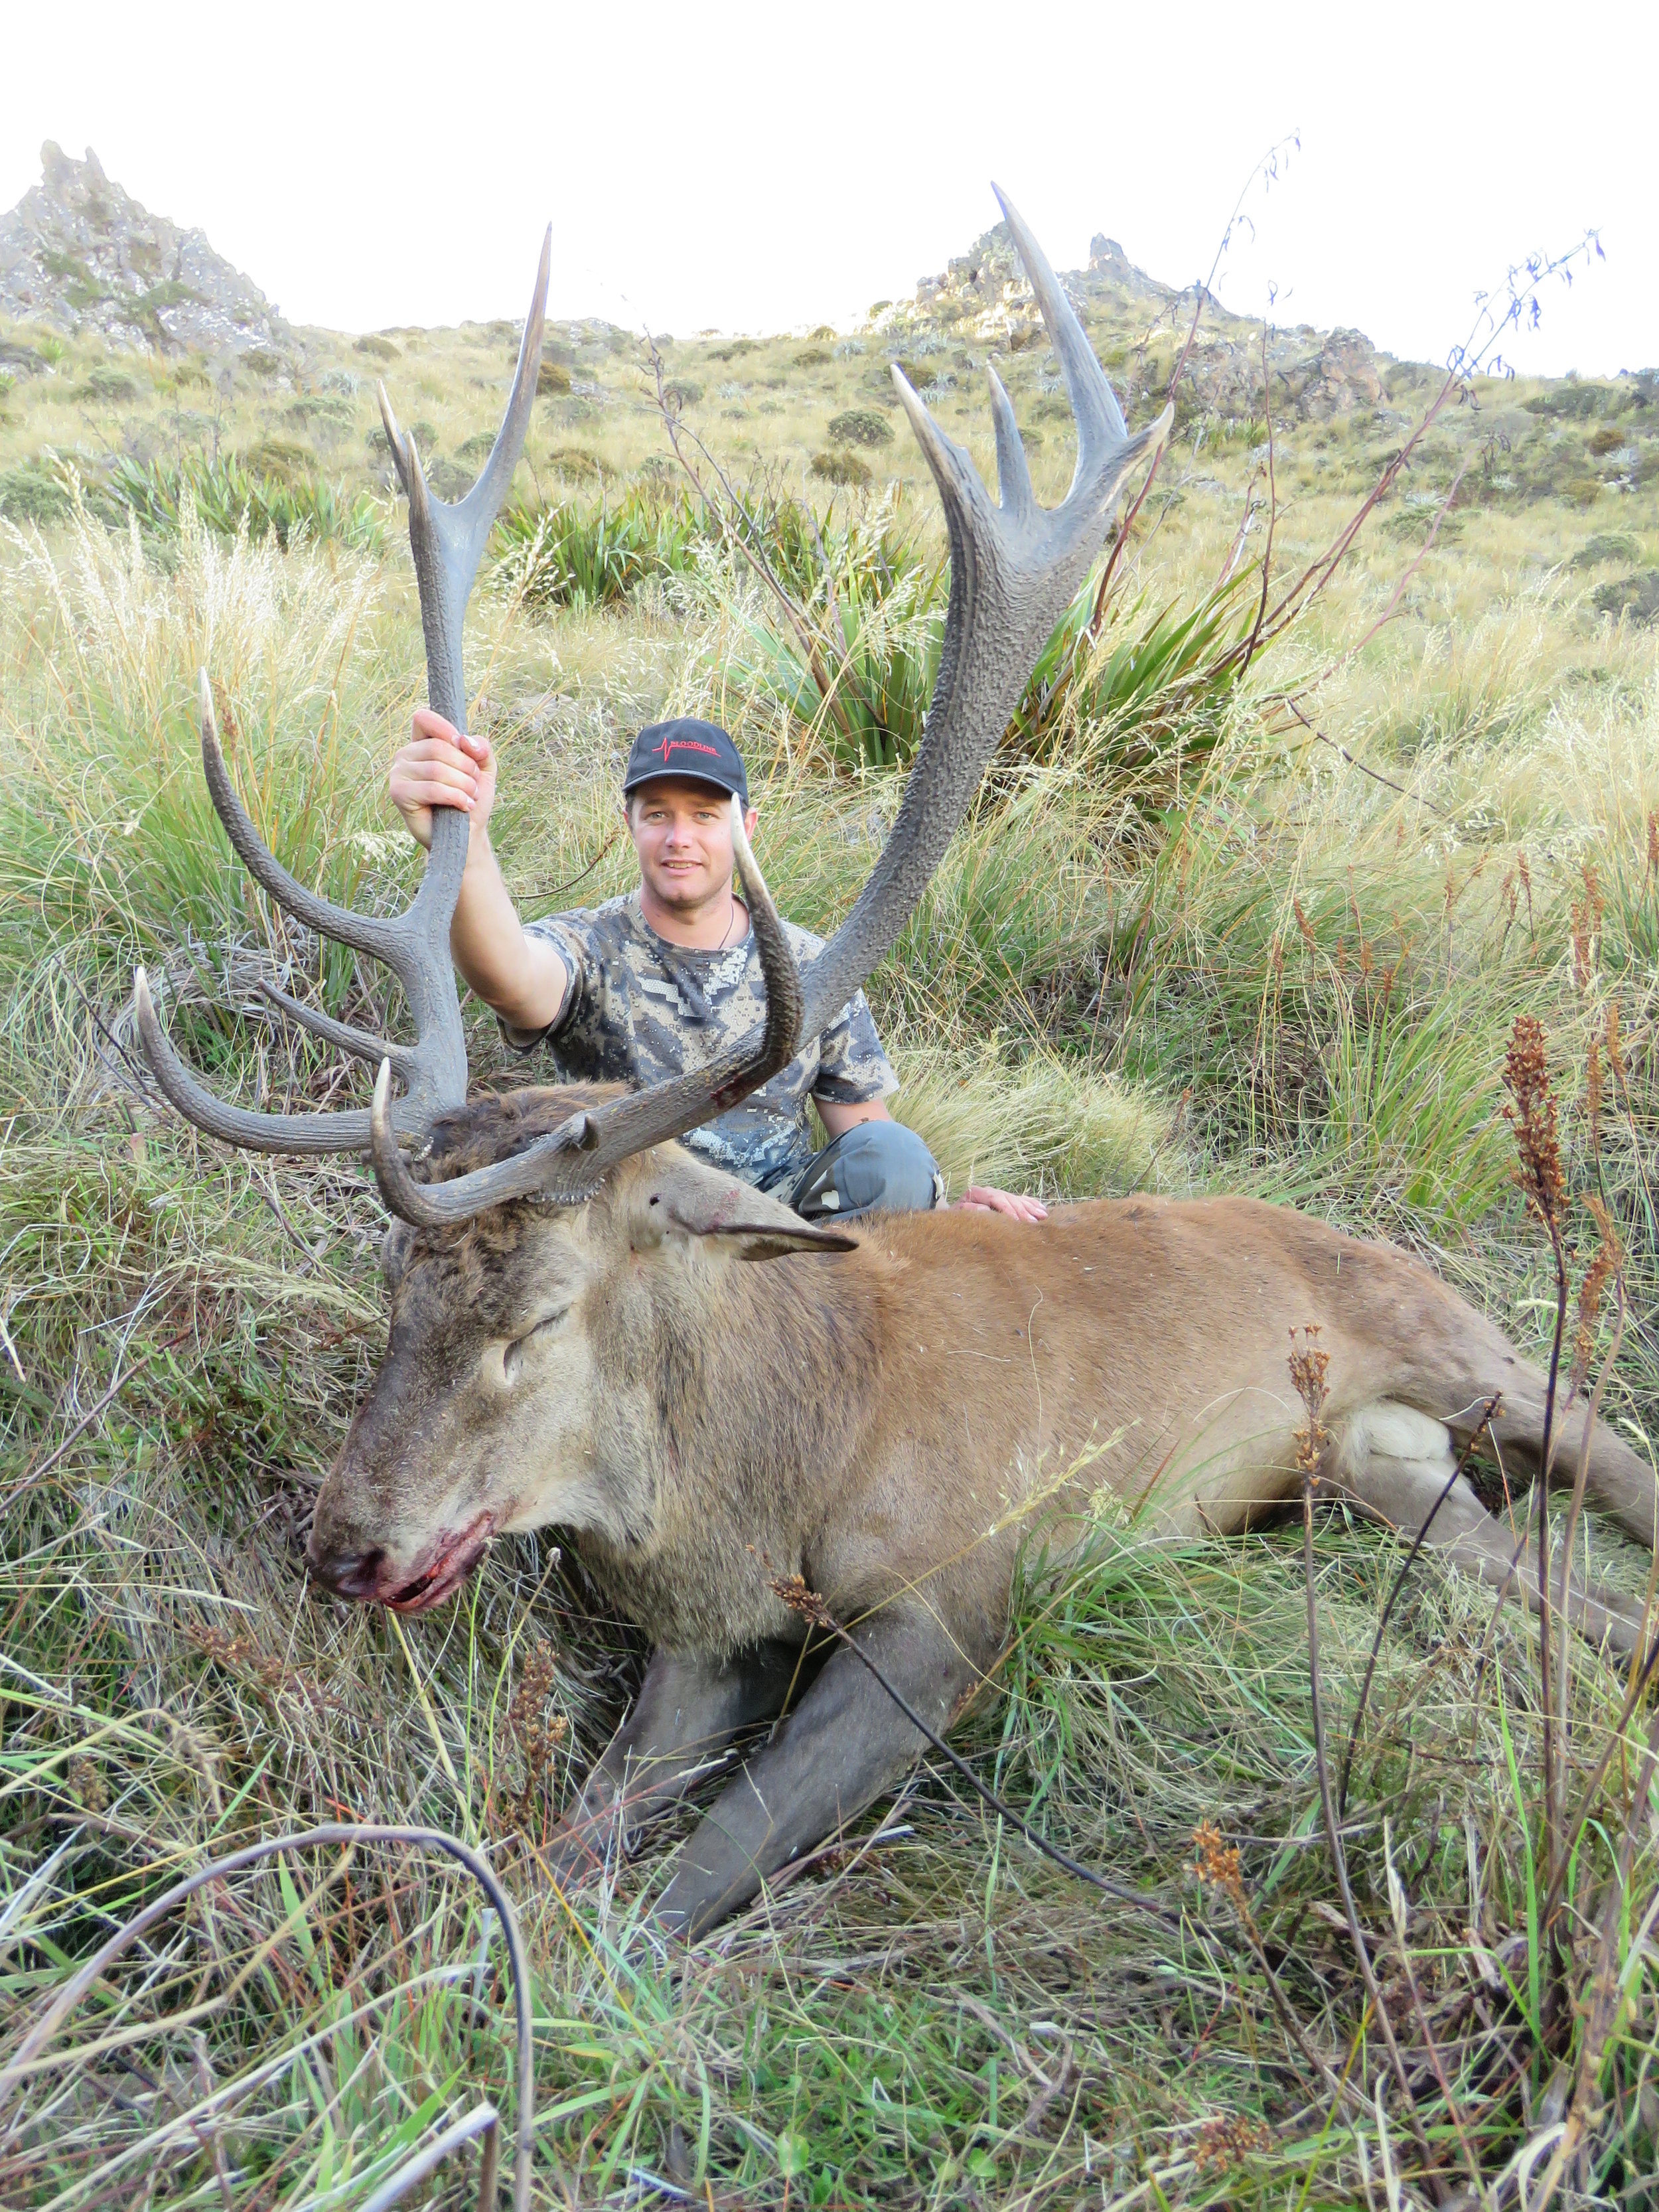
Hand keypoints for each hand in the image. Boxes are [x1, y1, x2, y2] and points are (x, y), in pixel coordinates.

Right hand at [389, 706, 496, 851]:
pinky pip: (431, 788)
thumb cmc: (471, 799)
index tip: (464, 749)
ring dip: (463, 784)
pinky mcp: (399, 794)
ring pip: (436, 768)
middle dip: (466, 767)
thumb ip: (481, 748)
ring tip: (470, 797)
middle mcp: (405, 755)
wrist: (466, 835)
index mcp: (421, 743)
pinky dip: (455, 797)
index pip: (423, 719)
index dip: (446, 730)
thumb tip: (465, 741)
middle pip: (438, 747)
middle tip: (474, 785)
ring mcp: (398, 774)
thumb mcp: (484, 769)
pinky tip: (463, 806)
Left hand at [957, 1185, 1047, 1222]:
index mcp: (977, 1192)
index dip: (1008, 1209)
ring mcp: (998, 1195)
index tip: (1018, 1221)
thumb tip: (984, 1209)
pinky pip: (1021, 1200)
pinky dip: (1032, 1205)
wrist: (953, 1213)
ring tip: (1043, 1216)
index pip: (996, 1198)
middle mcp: (989, 1191)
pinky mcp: (1004, 1200)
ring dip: (1031, 1208)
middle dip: (1022, 1210)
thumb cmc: (955, 1217)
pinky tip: (1042, 1209)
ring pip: (1017, 1199)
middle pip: (1009, 1198)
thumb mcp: (957, 1214)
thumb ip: (969, 1210)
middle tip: (1034, 1222)